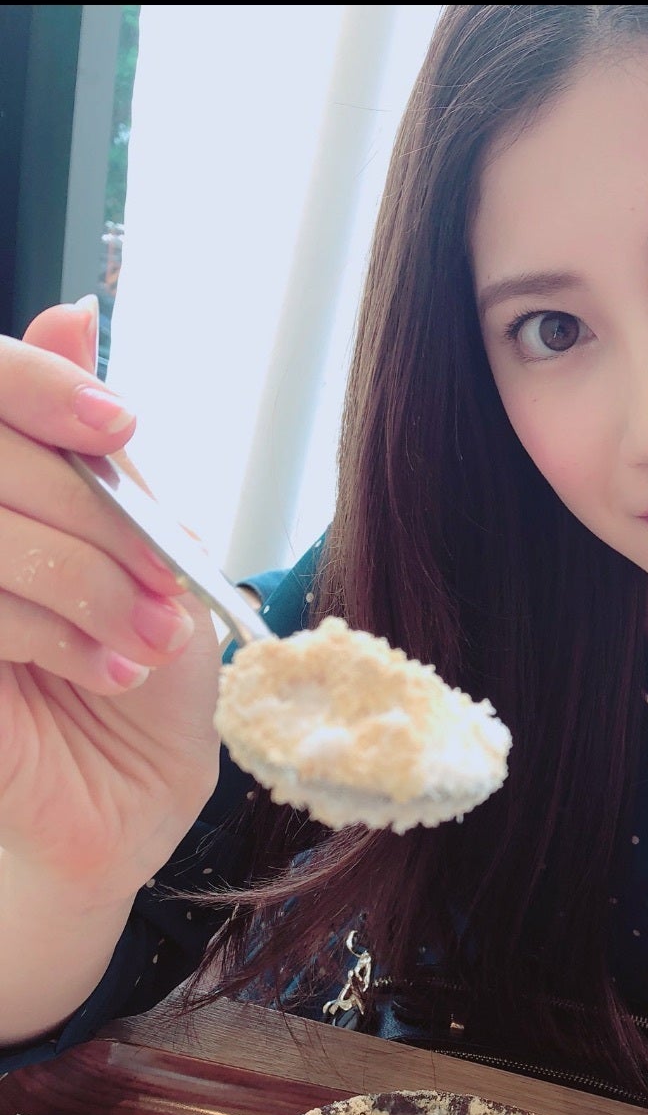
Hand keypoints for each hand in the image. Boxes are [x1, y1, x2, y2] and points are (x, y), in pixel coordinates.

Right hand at [0, 304, 221, 896]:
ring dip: (89, 584)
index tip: (118, 430)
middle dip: (97, 519)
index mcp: (2, 477)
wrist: (127, 798)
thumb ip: (94, 447)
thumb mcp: (144, 544)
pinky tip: (99, 669)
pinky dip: (52, 632)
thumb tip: (71, 316)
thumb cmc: (140, 673)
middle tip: (163, 585)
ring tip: (144, 642)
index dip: (41, 390)